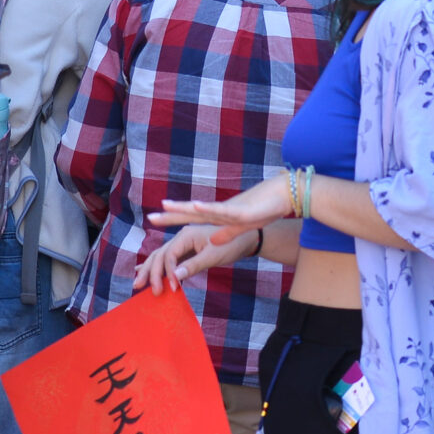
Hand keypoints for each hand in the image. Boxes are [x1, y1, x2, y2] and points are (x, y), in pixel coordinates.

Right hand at [134, 223, 257, 293]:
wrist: (245, 237)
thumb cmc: (232, 245)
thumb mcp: (214, 256)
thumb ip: (194, 266)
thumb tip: (175, 277)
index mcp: (186, 234)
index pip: (169, 255)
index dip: (168, 273)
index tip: (173, 289)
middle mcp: (181, 236)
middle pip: (159, 254)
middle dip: (150, 272)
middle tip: (143, 289)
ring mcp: (182, 242)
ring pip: (160, 256)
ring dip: (148, 270)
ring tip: (138, 284)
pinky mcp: (186, 249)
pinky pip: (167, 258)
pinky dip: (156, 267)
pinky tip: (141, 271)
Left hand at [151, 174, 293, 236]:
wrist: (284, 195)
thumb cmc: (264, 211)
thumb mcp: (241, 228)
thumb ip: (226, 233)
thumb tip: (212, 238)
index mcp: (218, 217)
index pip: (191, 220)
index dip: (174, 220)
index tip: (156, 220)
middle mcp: (220, 212)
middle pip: (190, 215)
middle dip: (170, 216)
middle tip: (150, 218)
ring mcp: (229, 210)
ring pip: (203, 210)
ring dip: (184, 208)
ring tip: (166, 206)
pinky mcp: (241, 211)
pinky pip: (221, 211)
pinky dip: (208, 208)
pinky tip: (195, 206)